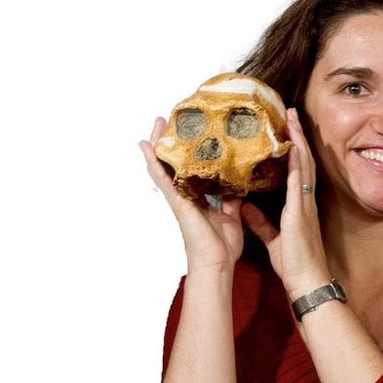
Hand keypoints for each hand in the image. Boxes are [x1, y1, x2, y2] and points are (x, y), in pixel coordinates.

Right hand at [139, 117, 243, 270]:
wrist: (217, 264)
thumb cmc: (222, 247)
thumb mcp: (231, 216)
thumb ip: (231, 200)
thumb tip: (237, 186)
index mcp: (198, 197)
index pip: (190, 169)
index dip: (188, 151)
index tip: (191, 131)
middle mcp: (185, 195)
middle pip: (174, 163)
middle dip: (171, 142)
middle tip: (168, 119)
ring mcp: (178, 198)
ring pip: (164, 166)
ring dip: (159, 145)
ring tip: (157, 123)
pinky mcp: (176, 202)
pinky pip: (162, 178)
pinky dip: (153, 162)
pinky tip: (145, 146)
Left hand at [240, 108, 331, 298]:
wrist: (306, 280)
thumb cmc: (295, 264)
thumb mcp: (272, 238)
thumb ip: (260, 221)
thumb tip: (246, 207)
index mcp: (298, 206)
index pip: (295, 171)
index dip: (292, 149)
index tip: (284, 129)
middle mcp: (304, 200)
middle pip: (302, 160)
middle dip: (296, 136)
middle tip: (289, 112)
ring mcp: (304, 204)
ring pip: (303, 164)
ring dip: (298, 140)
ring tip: (292, 118)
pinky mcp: (301, 211)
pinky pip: (299, 181)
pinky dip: (297, 162)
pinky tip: (293, 146)